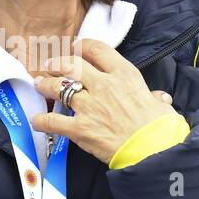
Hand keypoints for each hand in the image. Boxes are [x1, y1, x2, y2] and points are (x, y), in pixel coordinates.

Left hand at [31, 38, 175, 164]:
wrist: (153, 151)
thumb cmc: (161, 129)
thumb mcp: (161, 106)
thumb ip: (155, 98)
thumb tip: (159, 99)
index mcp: (124, 75)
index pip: (97, 50)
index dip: (83, 46)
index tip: (76, 48)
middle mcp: (104, 85)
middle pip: (72, 65)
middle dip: (57, 63)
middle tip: (50, 65)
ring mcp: (89, 106)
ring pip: (58, 87)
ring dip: (46, 85)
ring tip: (39, 85)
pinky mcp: (80, 128)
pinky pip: (54, 121)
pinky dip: (42, 121)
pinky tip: (36, 121)